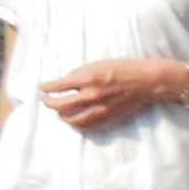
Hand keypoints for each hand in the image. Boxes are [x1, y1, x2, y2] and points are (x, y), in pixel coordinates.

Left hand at [39, 57, 188, 131]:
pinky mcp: (108, 118)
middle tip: (44, 100)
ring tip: (57, 112)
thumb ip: (80, 73)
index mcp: (87, 78)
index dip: (45, 88)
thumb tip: (65, 82)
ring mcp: (99, 109)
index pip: (57, 86)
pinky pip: (87, 126)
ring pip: (71, 119)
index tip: (41, 87)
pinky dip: (76, 124)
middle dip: (48, 102)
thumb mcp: (98, 63)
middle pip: (60, 105)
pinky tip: (73, 120)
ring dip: (61, 115)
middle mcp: (91, 95)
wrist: (147, 81)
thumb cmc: (123, 68)